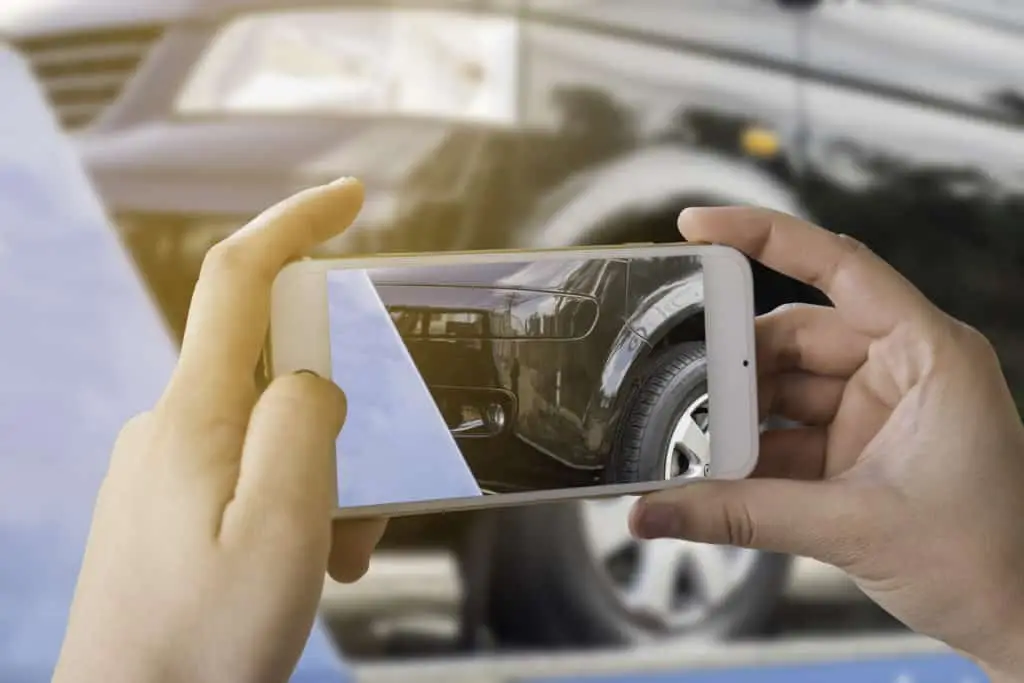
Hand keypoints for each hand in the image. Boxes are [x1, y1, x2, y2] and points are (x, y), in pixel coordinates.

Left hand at [53, 178, 386, 682]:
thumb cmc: (203, 639)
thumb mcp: (285, 526)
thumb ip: (304, 427)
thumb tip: (313, 383)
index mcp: (196, 416)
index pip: (241, 279)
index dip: (297, 223)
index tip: (351, 198)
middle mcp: (173, 426)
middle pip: (277, 370)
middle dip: (338, 426)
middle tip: (353, 522)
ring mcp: (166, 465)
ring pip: (273, 434)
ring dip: (323, 485)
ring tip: (327, 565)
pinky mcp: (169, 502)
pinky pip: (248, 473)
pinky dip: (293, 507)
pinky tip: (300, 570)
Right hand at [630, 208, 1023, 679]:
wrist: (1018, 620)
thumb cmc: (986, 560)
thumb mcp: (852, 528)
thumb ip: (742, 515)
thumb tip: (654, 511)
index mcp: (928, 354)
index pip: (839, 266)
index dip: (765, 236)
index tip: (698, 226)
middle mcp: (902, 368)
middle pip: (794, 336)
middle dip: (735, 365)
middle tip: (677, 387)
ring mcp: (878, 408)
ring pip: (784, 387)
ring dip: (738, 415)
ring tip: (692, 442)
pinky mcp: (858, 447)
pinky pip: (788, 431)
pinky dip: (752, 451)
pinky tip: (717, 473)